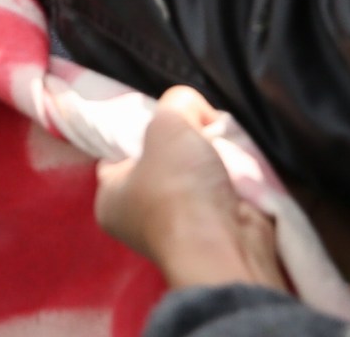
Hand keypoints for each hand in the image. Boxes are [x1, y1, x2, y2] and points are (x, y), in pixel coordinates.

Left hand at [97, 87, 288, 292]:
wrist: (225, 245)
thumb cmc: (179, 188)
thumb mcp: (167, 123)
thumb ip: (176, 103)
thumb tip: (195, 111)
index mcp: (111, 198)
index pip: (118, 151)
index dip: (142, 128)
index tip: (166, 116)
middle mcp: (140, 217)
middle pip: (163, 160)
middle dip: (186, 142)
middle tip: (202, 129)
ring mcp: (180, 227)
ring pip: (196, 175)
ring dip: (214, 159)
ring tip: (224, 147)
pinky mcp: (215, 232)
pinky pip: (222, 193)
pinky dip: (233, 180)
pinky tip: (239, 168)